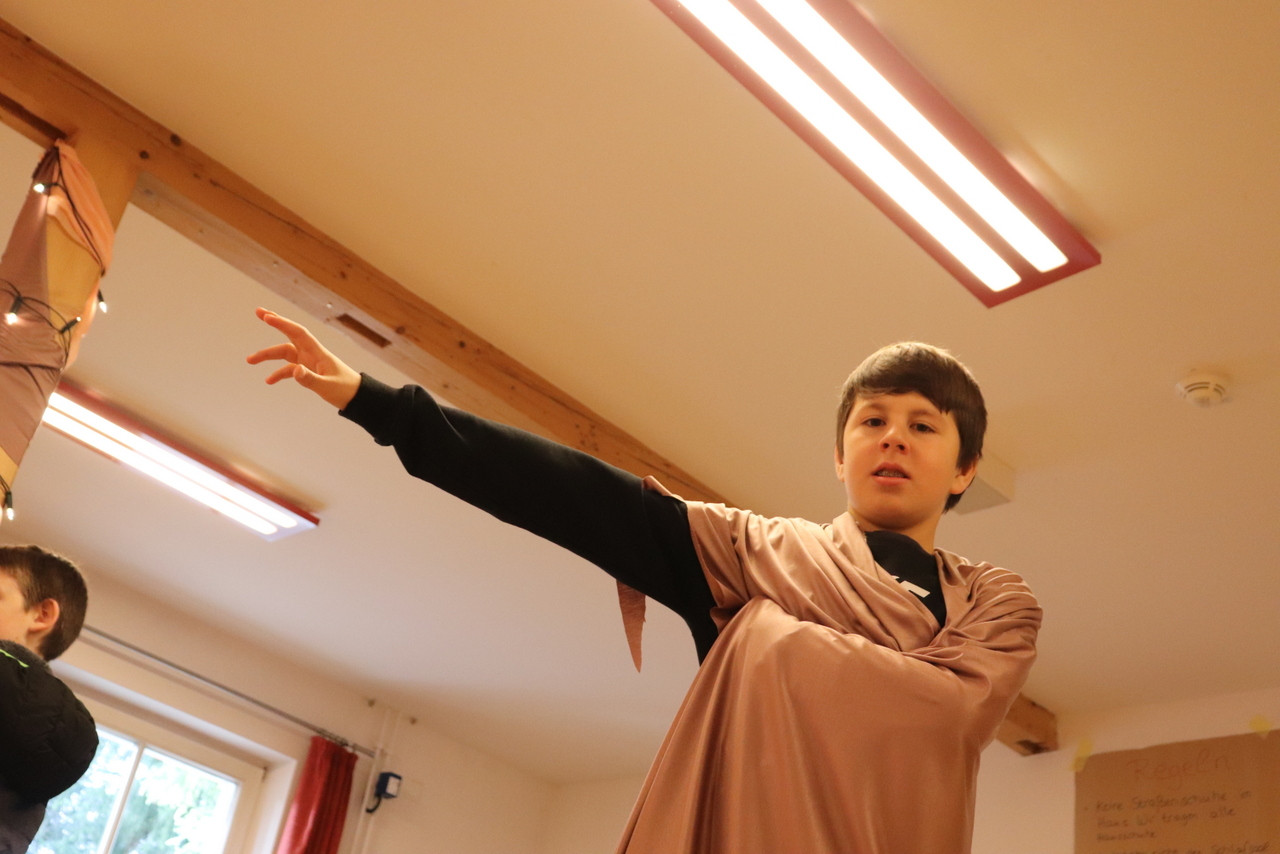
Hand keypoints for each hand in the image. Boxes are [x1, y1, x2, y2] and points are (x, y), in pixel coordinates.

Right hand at [247, 308, 361, 409]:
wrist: (357, 397)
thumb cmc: (346, 390)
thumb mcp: (327, 387)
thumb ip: (310, 379)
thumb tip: (294, 371)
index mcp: (318, 352)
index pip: (298, 333)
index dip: (283, 324)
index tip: (267, 317)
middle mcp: (312, 353)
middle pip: (290, 335)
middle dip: (275, 323)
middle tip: (258, 312)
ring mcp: (309, 361)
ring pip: (284, 353)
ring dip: (268, 355)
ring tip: (249, 360)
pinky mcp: (308, 371)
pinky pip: (289, 369)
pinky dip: (278, 373)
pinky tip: (268, 380)